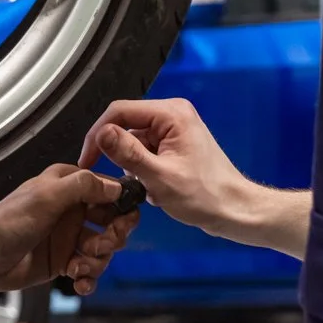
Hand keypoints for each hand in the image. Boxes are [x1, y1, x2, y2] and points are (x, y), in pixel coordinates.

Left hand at [0, 165, 139, 294]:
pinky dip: (88, 279)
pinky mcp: (62, 262)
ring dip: (97, 262)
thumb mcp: (46, 196)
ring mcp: (68, 238)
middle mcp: (73, 211)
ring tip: (77, 267)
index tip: (120, 222)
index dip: (121, 208)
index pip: (110, 192)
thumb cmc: (5, 222)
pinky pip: (89, 271)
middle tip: (96, 247)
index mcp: (69, 186)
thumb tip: (116, 187)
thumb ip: (83, 186)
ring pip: (104, 251)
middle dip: (111, 239)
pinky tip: (78, 282)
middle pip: (114, 224)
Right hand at [80, 99, 260, 241]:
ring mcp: (174, 130)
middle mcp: (173, 115)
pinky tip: (153, 188)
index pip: (119, 111)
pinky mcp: (175, 144)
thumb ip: (128, 153)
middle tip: (115, 179)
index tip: (87, 160)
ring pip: (134, 141)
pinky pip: (145, 150)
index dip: (97, 134)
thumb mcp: (159, 177)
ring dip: (131, 165)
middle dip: (117, 154)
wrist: (235, 211)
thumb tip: (101, 134)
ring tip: (144, 187)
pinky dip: (142, 170)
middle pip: (125, 125)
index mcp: (171, 113)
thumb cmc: (206, 196)